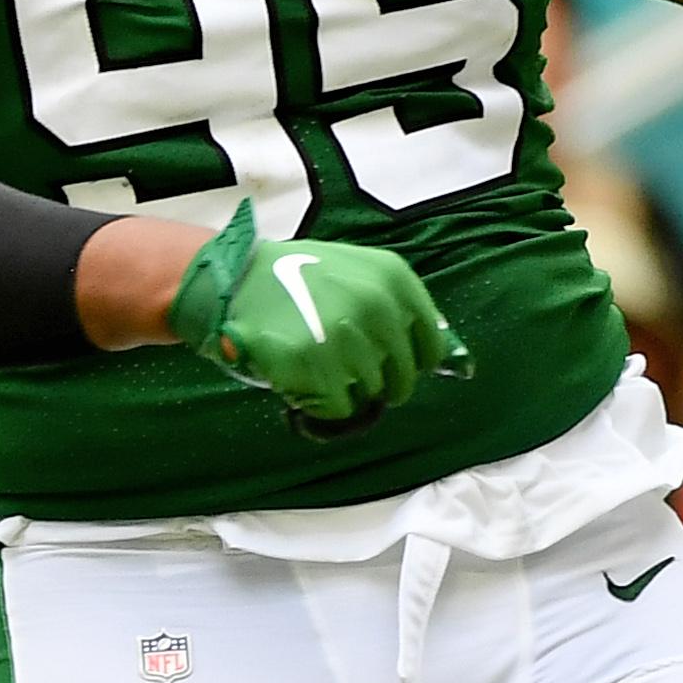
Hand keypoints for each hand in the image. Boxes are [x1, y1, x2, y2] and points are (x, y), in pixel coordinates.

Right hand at [169, 201, 468, 423]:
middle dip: (378, 384)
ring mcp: (343, 334)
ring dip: (345, 391)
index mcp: (393, 279)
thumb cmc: (298, 280)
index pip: (432, 346)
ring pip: (369, 395)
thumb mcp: (357, 275)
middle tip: (344, 370)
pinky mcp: (312, 363)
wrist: (234, 281)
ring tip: (316, 365)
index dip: (413, 365)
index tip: (392, 368)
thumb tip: (447, 358)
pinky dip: (320, 405)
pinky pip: (336, 408)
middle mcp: (375, 304)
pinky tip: (300, 379)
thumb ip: (397, 309)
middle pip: (402, 379)